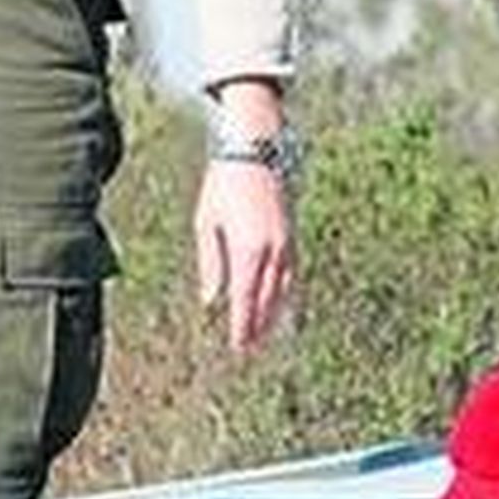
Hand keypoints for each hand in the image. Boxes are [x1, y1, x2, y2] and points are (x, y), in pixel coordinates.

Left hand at [194, 158, 295, 353]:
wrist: (254, 149)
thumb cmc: (224, 184)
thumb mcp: (206, 223)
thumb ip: (210, 265)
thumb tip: (210, 300)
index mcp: (247, 250)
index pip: (244, 300)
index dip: (242, 326)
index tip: (239, 347)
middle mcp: (271, 250)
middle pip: (266, 300)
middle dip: (258, 326)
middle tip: (250, 349)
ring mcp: (286, 242)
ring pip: (283, 290)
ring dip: (274, 314)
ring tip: (265, 335)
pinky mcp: (292, 234)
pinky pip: (291, 273)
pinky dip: (286, 293)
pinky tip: (281, 303)